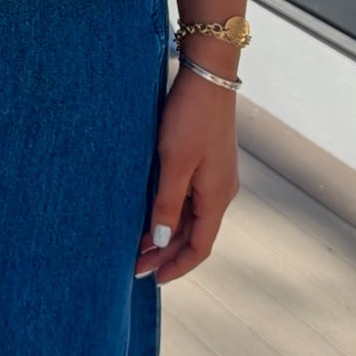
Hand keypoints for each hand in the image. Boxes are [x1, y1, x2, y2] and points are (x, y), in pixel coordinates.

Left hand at [135, 63, 239, 283]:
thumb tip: (163, 242)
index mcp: (217, 196)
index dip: (177, 267)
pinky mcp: (206, 159)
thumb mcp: (175, 163)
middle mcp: (220, 190)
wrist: (208, 75)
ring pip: (191, 216)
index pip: (200, 247)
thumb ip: (168, 203)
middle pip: (195, 234)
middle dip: (167, 253)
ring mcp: (214, 175)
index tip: (152, 279)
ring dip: (167, 233)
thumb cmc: (191, 117)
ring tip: (138, 244)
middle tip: (135, 265)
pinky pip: (190, 197)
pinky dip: (171, 211)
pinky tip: (151, 211)